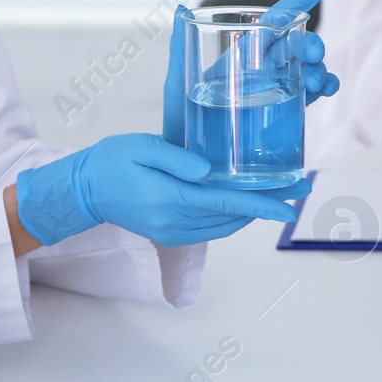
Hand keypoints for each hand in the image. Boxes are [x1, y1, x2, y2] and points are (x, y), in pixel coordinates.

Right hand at [14, 133, 309, 247]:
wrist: (84, 190)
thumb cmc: (112, 161)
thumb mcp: (142, 146)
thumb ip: (176, 159)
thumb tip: (209, 172)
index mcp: (169, 199)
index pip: (226, 202)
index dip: (262, 203)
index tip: (290, 204)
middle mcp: (174, 223)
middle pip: (233, 216)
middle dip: (267, 204)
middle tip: (297, 187)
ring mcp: (173, 233)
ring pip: (225, 225)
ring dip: (252, 211)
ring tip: (279, 194)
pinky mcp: (171, 235)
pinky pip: (212, 228)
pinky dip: (233, 216)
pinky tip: (245, 202)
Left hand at [162, 0, 339, 144]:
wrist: (189, 171)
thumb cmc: (178, 124)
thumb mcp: (177, 85)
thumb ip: (181, 49)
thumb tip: (179, 6)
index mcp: (241, 55)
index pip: (273, 22)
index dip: (298, 1)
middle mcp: (263, 71)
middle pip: (296, 47)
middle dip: (312, 44)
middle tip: (312, 53)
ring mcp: (276, 94)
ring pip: (308, 71)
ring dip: (320, 68)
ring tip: (315, 81)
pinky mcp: (284, 119)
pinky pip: (310, 98)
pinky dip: (323, 89)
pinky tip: (325, 91)